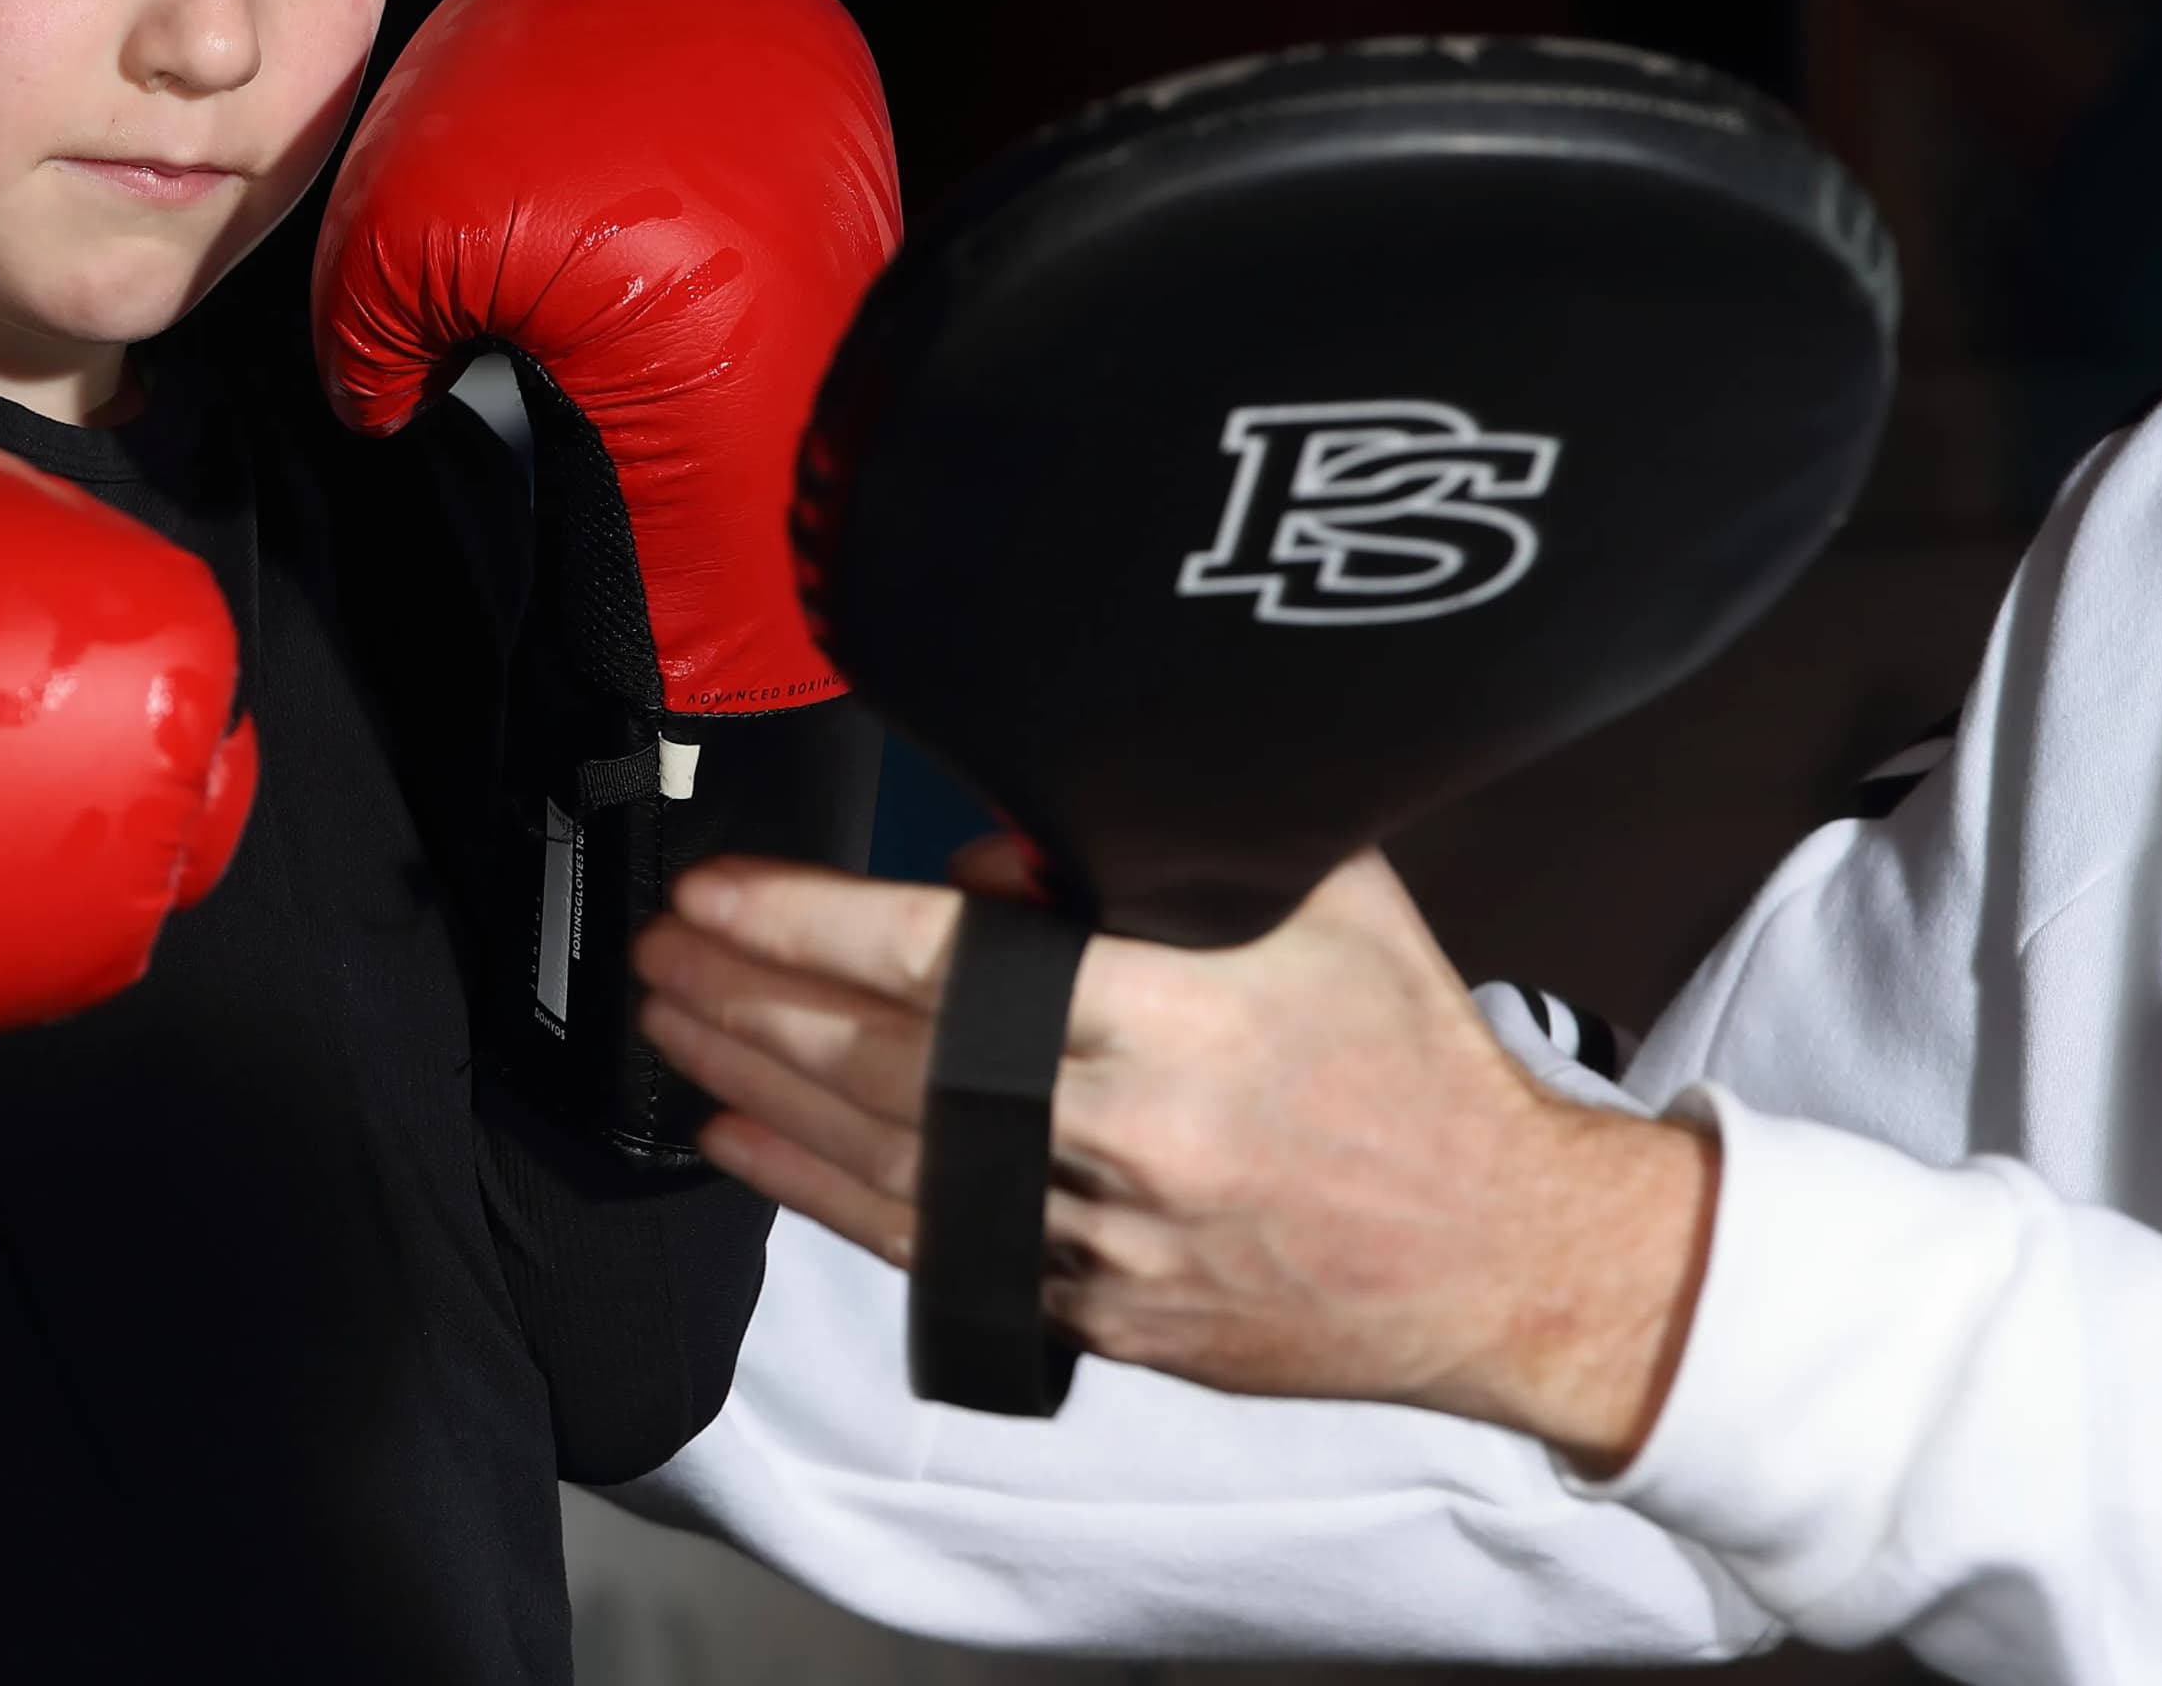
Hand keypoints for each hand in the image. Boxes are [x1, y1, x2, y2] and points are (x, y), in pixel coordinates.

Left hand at [630, 847, 1717, 1469]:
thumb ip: (1150, 851)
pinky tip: (742, 1147)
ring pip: (884, 1158)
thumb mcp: (1312, 897)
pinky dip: (820, 1195)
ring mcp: (1103, 1237)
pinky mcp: (1098, 1314)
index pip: (941, 956)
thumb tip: (986, 848)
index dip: (807, 922)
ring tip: (673, 1029)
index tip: (717, 893)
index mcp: (1169, 1011)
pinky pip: (928, 1245)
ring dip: (758, 1089)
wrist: (1500, 1251)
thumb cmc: (1408, 1055)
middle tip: (661, 951)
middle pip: (883, 1058)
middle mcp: (1121, 1131)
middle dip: (751, 1000)